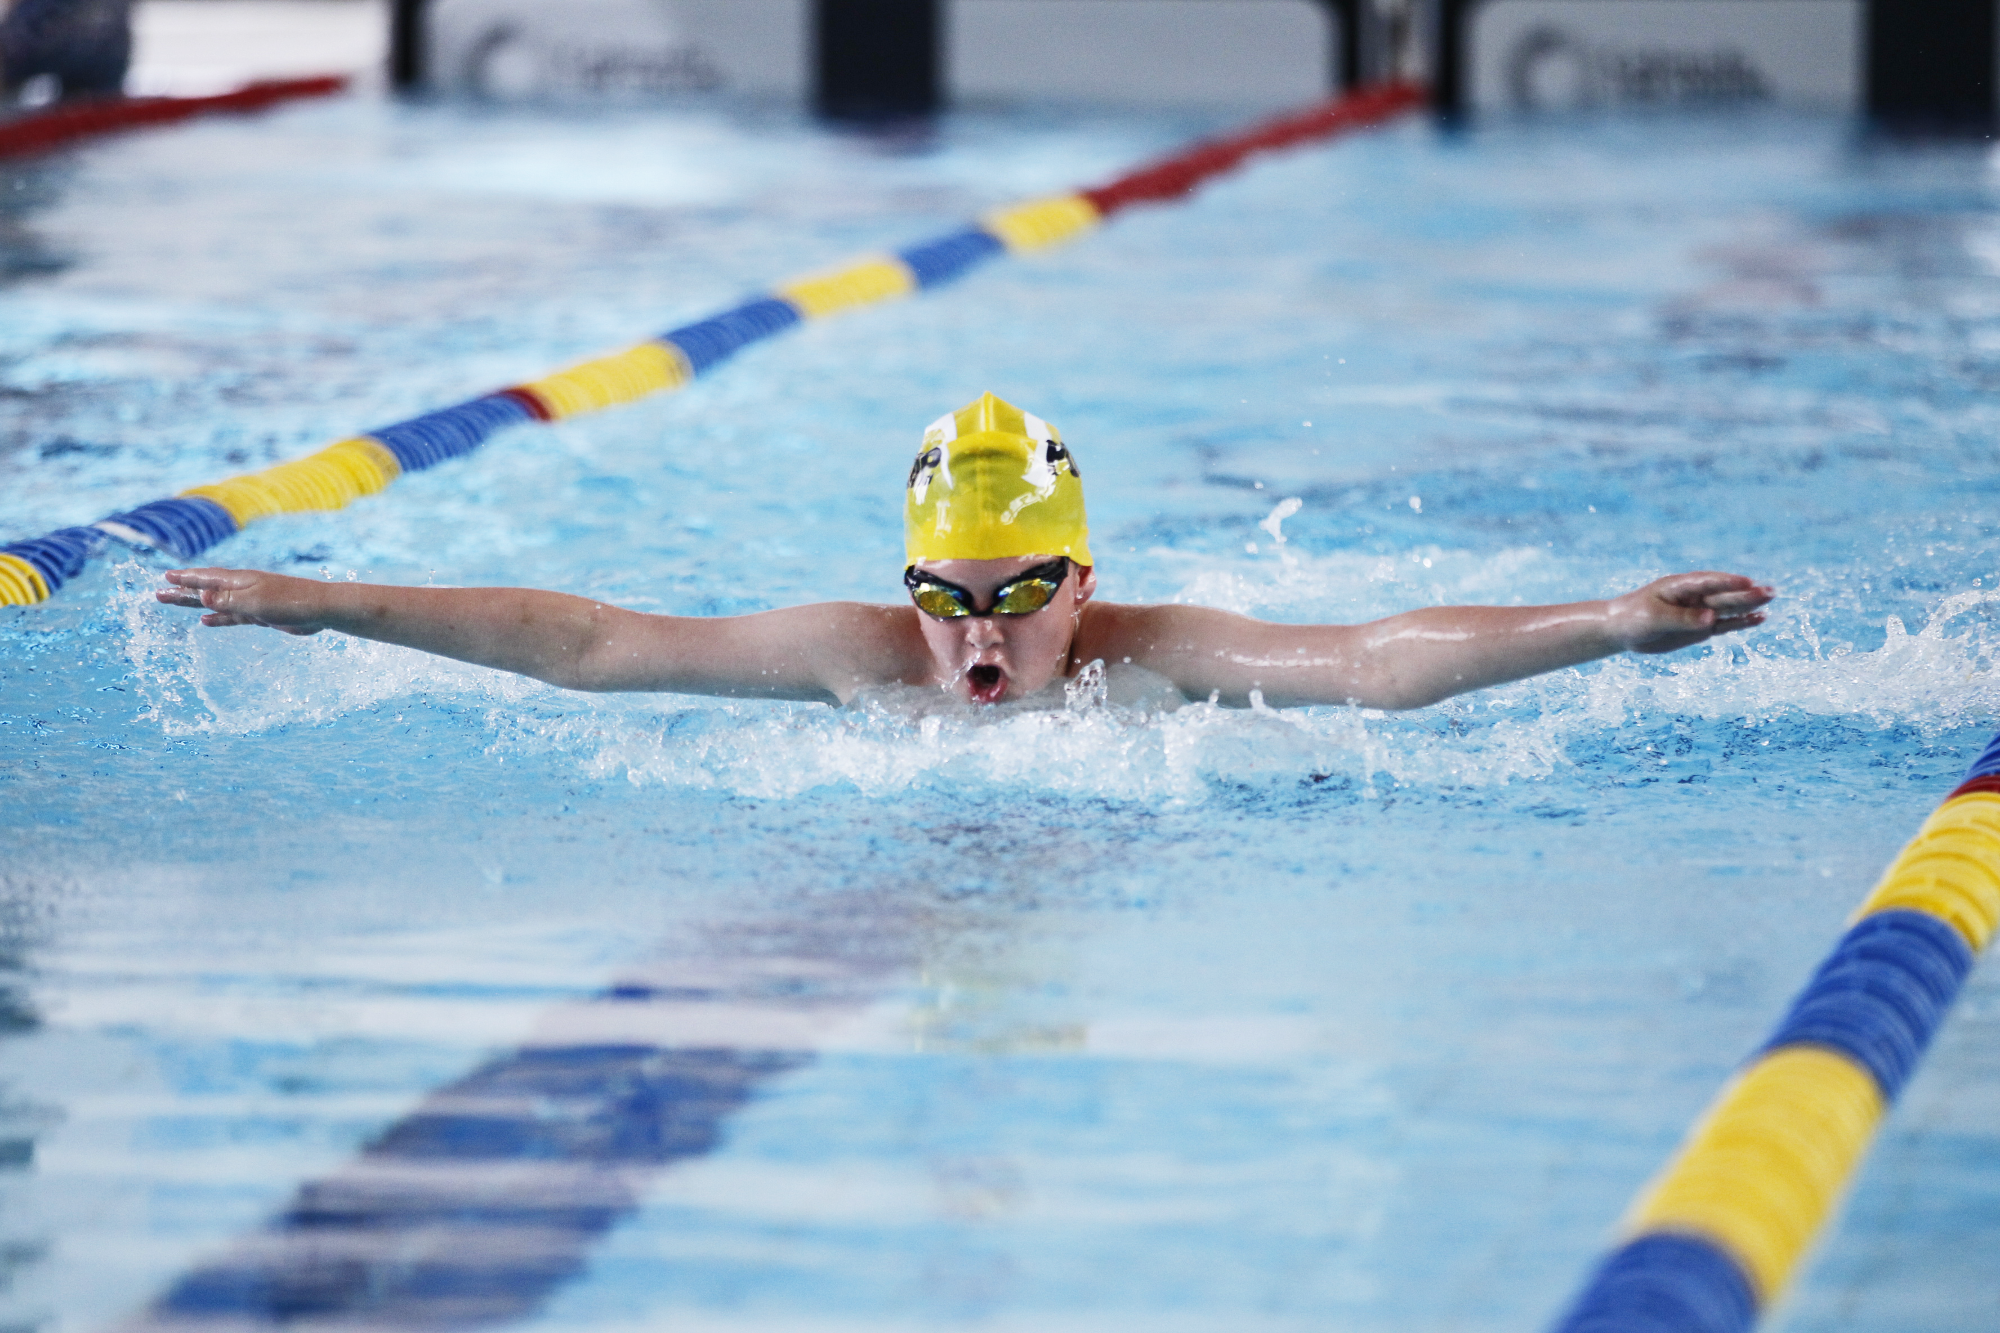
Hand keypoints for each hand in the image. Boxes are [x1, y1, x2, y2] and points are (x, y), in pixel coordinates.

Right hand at [156, 568, 328, 634]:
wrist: (318, 609)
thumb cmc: (289, 602)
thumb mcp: (255, 602)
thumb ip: (228, 600)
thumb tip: (201, 595)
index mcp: (239, 581)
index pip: (206, 578)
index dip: (186, 579)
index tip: (165, 577)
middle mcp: (241, 588)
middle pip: (205, 589)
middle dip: (183, 591)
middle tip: (159, 594)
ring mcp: (250, 600)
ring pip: (216, 602)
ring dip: (195, 603)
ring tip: (175, 602)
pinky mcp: (259, 614)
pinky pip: (231, 616)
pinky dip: (217, 619)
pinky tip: (205, 622)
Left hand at [1606, 571, 1773, 653]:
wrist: (1621, 630)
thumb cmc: (1633, 618)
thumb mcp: (1654, 618)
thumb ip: (1682, 618)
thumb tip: (1711, 619)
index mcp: (1679, 586)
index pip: (1708, 582)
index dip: (1727, 582)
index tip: (1748, 582)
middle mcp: (1693, 596)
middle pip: (1724, 594)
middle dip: (1747, 593)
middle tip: (1772, 591)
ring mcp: (1699, 611)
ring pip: (1728, 607)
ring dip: (1749, 604)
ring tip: (1772, 598)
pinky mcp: (1701, 627)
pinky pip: (1725, 624)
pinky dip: (1741, 622)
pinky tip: (1760, 618)